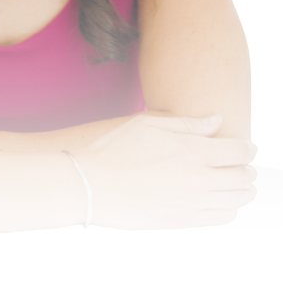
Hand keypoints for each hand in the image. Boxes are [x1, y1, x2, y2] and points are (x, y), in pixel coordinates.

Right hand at [72, 113, 257, 229]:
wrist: (94, 185)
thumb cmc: (116, 149)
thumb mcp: (148, 123)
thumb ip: (187, 123)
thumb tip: (216, 121)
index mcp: (191, 149)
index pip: (238, 151)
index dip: (247, 148)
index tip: (247, 147)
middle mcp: (198, 176)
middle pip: (242, 176)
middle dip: (248, 170)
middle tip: (244, 166)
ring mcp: (193, 202)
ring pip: (236, 199)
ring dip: (244, 191)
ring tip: (241, 186)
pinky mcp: (183, 221)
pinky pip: (220, 218)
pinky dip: (230, 210)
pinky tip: (224, 203)